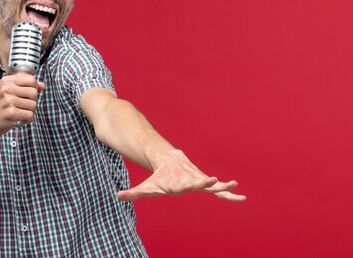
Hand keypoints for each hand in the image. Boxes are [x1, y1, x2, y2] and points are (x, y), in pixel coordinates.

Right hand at [0, 74, 44, 134]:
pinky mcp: (11, 113)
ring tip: (23, 112)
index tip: (29, 94)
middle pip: (34, 92)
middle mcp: (7, 89)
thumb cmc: (2, 105)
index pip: (31, 80)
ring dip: (31, 111)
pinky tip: (23, 118)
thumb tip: (43, 85)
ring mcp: (8, 101)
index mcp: (7, 81)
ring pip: (33, 105)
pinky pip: (30, 115)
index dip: (35, 88)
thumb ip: (27, 86)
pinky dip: (29, 119)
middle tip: (25, 105)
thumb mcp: (11, 91)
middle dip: (33, 101)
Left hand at [117, 150, 245, 202]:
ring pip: (212, 185)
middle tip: (214, 180)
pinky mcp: (203, 181)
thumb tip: (117, 196)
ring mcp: (198, 180)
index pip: (182, 185)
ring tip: (236, 186)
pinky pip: (218, 190)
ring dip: (223, 187)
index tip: (192, 185)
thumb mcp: (146, 187)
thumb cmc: (158, 177)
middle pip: (198, 182)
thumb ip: (134, 193)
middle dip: (205, 182)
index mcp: (177, 183)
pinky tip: (241, 198)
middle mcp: (189, 181)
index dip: (187, 185)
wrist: (169, 160)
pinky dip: (229, 194)